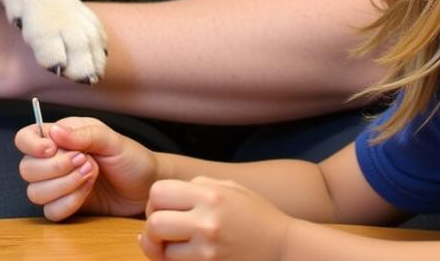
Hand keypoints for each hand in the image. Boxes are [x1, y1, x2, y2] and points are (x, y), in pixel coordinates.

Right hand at [15, 116, 156, 220]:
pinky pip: (51, 211)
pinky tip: (88, 192)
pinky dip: (68, 203)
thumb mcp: (111, 139)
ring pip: (35, 192)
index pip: (24, 138)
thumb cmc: (130, 157)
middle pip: (27, 168)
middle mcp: (53, 160)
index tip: (51, 149)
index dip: (31, 145)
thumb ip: (83, 134)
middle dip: (56, 168)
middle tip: (86, 161)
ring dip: (64, 186)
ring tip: (91, 175)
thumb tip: (54, 132)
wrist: (146, 187)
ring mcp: (58, 185)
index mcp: (59, 137)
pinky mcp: (66, 206)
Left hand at [140, 176, 291, 260]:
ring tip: (176, 245)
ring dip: (165, 250)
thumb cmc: (256, 215)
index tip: (164, 207)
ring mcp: (209, 253)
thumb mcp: (228, 188)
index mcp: (210, 196)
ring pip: (164, 253)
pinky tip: (185, 256)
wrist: (285, 249)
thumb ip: (196, 185)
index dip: (155, 201)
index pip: (157, 193)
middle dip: (153, 227)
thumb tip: (163, 196)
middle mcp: (207, 223)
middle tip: (164, 229)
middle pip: (154, 224)